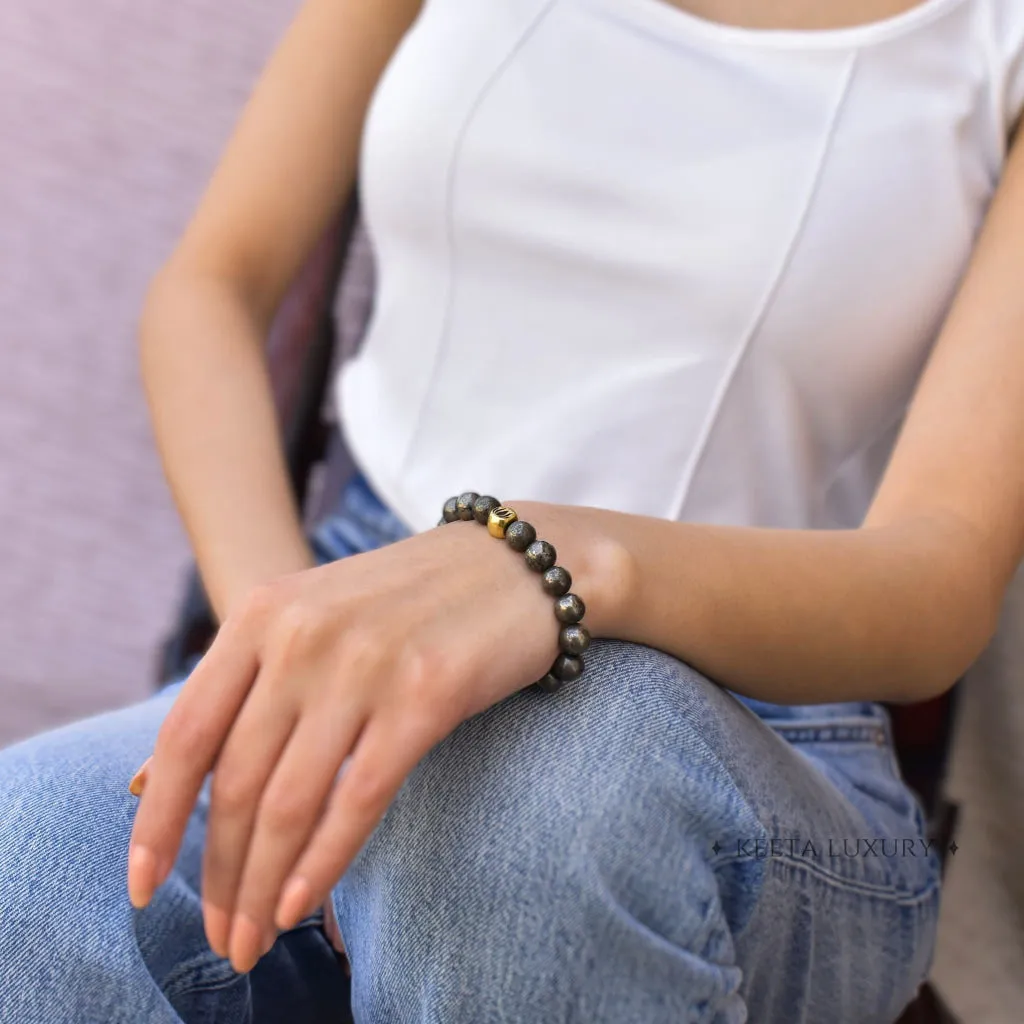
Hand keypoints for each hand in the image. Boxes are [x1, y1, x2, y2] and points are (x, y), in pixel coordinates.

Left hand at [126, 508, 610, 972]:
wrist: (513, 564)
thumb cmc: (405, 601)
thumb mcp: (308, 618)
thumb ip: (237, 689)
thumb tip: (144, 780)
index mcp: (261, 613)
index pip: (185, 733)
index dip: (157, 821)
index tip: (141, 886)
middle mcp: (302, 635)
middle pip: (236, 781)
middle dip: (218, 874)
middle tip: (220, 937)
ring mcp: (364, 663)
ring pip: (290, 802)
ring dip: (263, 886)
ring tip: (255, 938)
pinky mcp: (426, 694)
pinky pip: (359, 799)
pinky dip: (323, 863)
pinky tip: (304, 905)